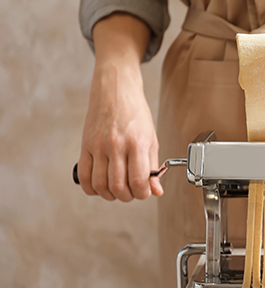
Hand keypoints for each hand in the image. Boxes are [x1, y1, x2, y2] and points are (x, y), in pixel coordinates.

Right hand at [76, 13, 161, 200]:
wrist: (115, 90)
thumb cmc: (135, 113)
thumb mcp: (151, 138)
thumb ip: (153, 166)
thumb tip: (156, 190)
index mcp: (137, 143)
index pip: (138, 181)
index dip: (142, 194)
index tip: (145, 192)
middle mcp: (116, 145)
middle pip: (118, 187)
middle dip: (127, 197)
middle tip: (132, 192)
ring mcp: (98, 146)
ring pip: (100, 185)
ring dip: (110, 195)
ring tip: (118, 190)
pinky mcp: (85, 146)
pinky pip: (84, 176)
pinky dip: (92, 188)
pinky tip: (101, 186)